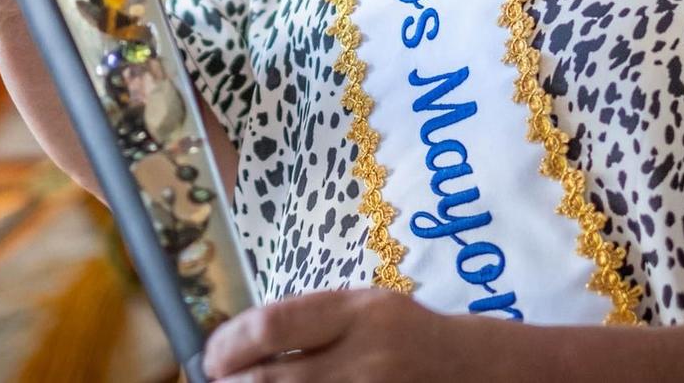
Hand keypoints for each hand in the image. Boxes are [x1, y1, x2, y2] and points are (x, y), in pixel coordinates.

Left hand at [202, 289, 520, 382]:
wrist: (472, 370)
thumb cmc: (404, 334)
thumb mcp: (360, 308)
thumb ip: (306, 322)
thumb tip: (236, 343)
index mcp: (357, 311)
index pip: (271, 327)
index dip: (229, 345)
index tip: (211, 357)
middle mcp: (364, 355)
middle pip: (271, 380)